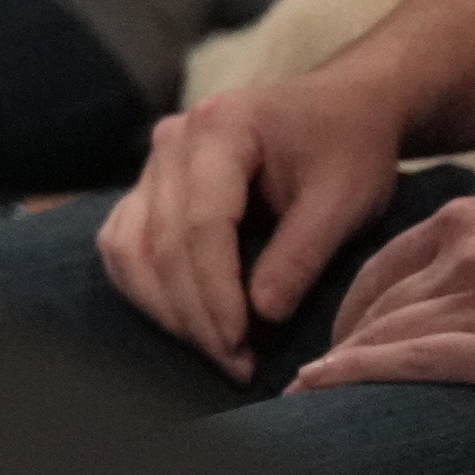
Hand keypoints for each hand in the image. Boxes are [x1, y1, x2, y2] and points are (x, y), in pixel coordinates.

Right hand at [96, 75, 416, 382]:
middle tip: (235, 365)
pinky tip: (183, 324)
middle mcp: (172, 139)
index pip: (202, 219)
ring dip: (165, 308)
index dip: (216, 289)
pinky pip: (125, 242)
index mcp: (221, 127)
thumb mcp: (345, 198)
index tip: (241, 344)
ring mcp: (154, 161)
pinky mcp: (151, 186)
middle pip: (162, 239)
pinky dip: (145, 288)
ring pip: (130, 245)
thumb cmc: (349, 149)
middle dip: (194, 312)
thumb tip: (263, 316)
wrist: (341, 108)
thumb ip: (302, 252)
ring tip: (214, 352)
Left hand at [293, 194, 474, 406]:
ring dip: (340, 366)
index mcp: (466, 222)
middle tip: (316, 379)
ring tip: (309, 395)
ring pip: (384, 333)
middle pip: (374, 303)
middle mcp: (460, 251)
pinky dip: (355, 374)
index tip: (340, 341)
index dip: (352, 310)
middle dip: (341, 343)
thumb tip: (455, 292)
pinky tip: (323, 387)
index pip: (380, 269)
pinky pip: (407, 360)